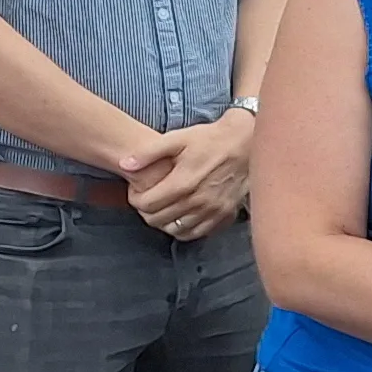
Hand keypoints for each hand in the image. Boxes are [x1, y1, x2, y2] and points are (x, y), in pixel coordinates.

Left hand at [124, 111, 256, 237]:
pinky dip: (184, 229)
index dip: (134, 199)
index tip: (136, 191)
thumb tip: (125, 164)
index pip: (146, 204)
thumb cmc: (210, 139)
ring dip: (163, 221)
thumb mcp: (177, 138)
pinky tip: (180, 216)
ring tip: (162, 207)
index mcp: (184, 182)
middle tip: (147, 199)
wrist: (246, 143)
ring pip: (176, 230)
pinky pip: (197, 233)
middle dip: (146, 211)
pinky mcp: (224, 214)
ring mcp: (213, 210)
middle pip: (158, 220)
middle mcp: (198, 201)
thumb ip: (149, 152)